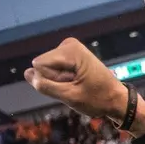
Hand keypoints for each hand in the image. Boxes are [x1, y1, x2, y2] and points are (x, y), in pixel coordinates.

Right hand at [25, 39, 144, 134]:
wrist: (117, 99)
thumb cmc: (98, 99)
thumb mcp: (70, 97)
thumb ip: (45, 86)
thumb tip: (27, 73)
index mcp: (71, 50)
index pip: (40, 66)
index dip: (55, 81)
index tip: (75, 84)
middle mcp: (68, 44)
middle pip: (43, 66)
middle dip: (57, 80)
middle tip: (78, 85)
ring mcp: (68, 48)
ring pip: (46, 69)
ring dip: (60, 81)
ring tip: (79, 84)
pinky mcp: (67, 55)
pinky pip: (52, 70)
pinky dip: (63, 79)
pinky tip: (77, 81)